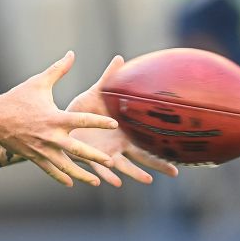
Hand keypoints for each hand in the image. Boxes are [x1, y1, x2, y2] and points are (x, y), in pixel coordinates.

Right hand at [0, 51, 119, 187]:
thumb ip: (58, 70)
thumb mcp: (38, 83)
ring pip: (65, 165)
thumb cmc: (17, 99)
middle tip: (111, 161)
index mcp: (54, 117)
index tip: (113, 123)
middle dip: (94, 157)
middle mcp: (50, 136)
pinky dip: (61, 177)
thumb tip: (71, 54)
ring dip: (81, 174)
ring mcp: (42, 149)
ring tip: (96, 182)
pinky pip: (50, 169)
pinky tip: (71, 183)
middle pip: (77, 150)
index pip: (81, 120)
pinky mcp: (34, 156)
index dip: (98, 121)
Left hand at [68, 55, 179, 186]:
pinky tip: (116, 182)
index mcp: (124, 132)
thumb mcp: (97, 93)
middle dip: (158, 164)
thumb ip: (109, 78)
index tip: (180, 149)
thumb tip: (120, 58)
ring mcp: (105, 153)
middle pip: (142, 157)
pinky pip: (100, 168)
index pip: (148, 139)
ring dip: (135, 173)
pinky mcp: (89, 158)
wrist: (59, 124)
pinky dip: (108, 175)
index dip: (163, 144)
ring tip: (148, 180)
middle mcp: (118, 145)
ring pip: (124, 166)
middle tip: (175, 172)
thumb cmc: (81, 111)